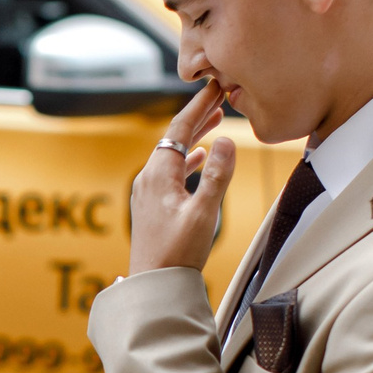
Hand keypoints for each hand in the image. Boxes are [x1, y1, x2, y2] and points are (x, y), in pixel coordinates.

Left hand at [129, 79, 236, 275]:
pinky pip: (170, 171)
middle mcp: (148, 178)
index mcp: (158, 174)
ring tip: (213, 121)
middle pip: (174, 136)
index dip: (199, 105)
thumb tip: (226, 140)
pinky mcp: (151, 205)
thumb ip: (217, 176)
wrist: (154, 286)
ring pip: (172, 153)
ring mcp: (147, 192)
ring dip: (193, 136)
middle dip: (197, 115)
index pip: (179, 127)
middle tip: (218, 95)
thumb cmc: (178, 254)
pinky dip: (186, 159)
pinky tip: (198, 159)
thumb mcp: (204, 213)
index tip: (216, 85)